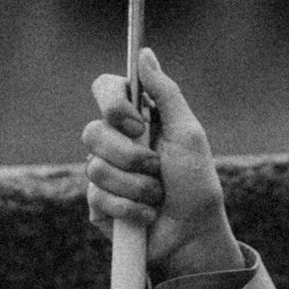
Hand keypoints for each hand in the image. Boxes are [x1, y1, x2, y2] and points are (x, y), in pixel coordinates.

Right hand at [81, 47, 234, 282]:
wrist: (193, 234)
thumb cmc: (196, 183)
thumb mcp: (188, 132)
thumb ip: (165, 92)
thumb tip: (143, 54)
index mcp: (136, 119)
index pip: (104, 89)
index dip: (112, 103)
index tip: (136, 122)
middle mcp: (116, 142)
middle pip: (92, 131)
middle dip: (130, 155)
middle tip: (156, 167)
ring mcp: (104, 173)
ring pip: (95, 167)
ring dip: (136, 185)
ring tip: (156, 194)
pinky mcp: (98, 204)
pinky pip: (97, 197)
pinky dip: (130, 207)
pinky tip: (146, 214)